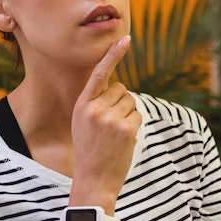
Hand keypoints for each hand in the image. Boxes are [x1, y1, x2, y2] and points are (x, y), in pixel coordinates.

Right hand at [70, 36, 141, 202]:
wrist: (93, 181)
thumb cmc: (89, 152)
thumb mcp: (83, 124)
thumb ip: (96, 104)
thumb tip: (119, 89)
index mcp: (82, 105)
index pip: (99, 74)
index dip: (112, 55)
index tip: (124, 39)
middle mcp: (95, 108)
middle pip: (121, 89)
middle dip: (121, 103)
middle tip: (111, 125)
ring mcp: (111, 118)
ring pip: (131, 102)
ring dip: (128, 114)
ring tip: (115, 134)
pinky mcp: (126, 128)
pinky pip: (138, 115)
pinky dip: (134, 125)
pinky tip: (123, 140)